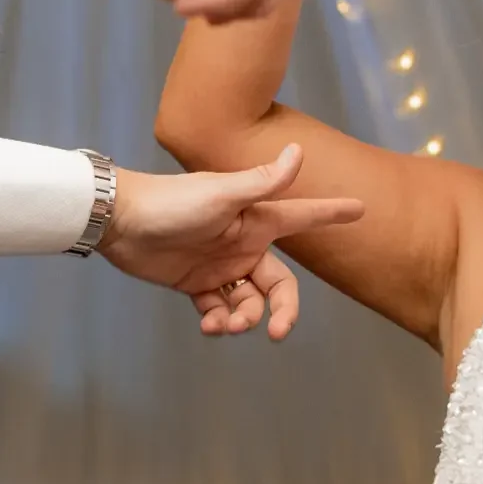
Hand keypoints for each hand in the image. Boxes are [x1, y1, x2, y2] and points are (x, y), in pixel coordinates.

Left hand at [100, 146, 362, 340]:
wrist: (120, 221)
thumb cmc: (172, 202)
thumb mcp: (221, 195)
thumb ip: (262, 182)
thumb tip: (299, 152)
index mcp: (256, 220)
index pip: (303, 216)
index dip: (331, 214)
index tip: (361, 210)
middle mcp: (243, 244)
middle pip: (279, 286)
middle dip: (282, 311)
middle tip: (275, 331)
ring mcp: (220, 265)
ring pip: (249, 303)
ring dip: (244, 319)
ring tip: (224, 324)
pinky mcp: (196, 283)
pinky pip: (219, 310)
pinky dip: (218, 321)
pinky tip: (209, 324)